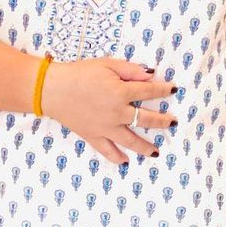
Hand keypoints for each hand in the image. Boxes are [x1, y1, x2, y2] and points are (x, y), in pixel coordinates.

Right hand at [40, 58, 177, 163]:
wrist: (52, 89)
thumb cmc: (79, 73)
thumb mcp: (106, 65)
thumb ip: (130, 70)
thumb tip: (150, 75)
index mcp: (122, 93)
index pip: (150, 92)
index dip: (164, 90)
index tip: (173, 90)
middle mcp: (117, 113)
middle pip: (147, 120)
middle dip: (163, 122)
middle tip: (173, 123)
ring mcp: (106, 128)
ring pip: (131, 141)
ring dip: (145, 147)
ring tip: (156, 152)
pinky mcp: (93, 136)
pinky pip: (107, 151)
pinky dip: (117, 158)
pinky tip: (126, 161)